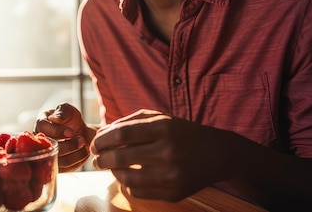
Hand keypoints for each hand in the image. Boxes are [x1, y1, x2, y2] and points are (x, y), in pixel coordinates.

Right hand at [35, 103, 95, 171]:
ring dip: (74, 155)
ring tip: (85, 146)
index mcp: (41, 124)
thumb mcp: (68, 110)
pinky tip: (84, 153)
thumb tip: (54, 119)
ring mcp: (48, 155)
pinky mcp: (57, 165)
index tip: (71, 132)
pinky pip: (66, 169)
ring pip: (58, 161)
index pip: (43, 128)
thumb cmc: (71, 119)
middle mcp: (41, 141)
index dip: (57, 131)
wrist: (80, 131)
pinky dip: (77, 162)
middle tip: (82, 140)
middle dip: (68, 145)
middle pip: (50, 148)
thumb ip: (62, 112)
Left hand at [91, 109, 246, 201]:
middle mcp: (168, 151)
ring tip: (111, 167)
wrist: (217, 154)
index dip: (102, 140)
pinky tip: (127, 177)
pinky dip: (127, 185)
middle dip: (101, 159)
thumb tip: (101, 133)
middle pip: (120, 157)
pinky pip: (138, 192)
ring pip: (127, 178)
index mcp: (163, 128)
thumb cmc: (181, 133)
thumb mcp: (160, 118)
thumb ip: (129, 122)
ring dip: (112, 173)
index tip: (94, 144)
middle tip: (96, 159)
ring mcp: (172, 175)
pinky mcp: (174, 193)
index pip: (121, 134)